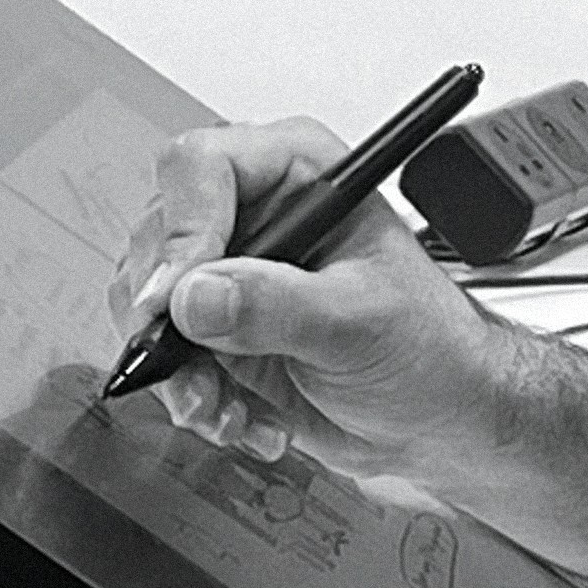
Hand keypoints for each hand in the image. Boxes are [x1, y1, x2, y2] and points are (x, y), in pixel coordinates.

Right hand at [110, 118, 506, 476]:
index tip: (176, 298)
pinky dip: (191, 395)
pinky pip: (164, 355)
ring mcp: (232, 274)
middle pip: (159, 236)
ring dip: (177, 368)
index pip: (203, 168)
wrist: (440, 419)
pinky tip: (238, 415)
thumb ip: (277, 306)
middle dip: (166, 315)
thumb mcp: (361, 321)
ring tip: (222, 405)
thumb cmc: (431, 348)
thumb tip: (198, 296)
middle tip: (190, 366)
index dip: (182, 230)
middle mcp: (257, 215)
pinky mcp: (218, 330)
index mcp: (301, 177)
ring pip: (147, 302)